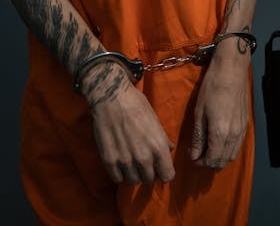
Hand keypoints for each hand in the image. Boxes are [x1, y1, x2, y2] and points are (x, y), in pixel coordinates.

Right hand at [82, 63, 175, 184]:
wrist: (112, 98)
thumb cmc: (137, 105)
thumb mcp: (156, 121)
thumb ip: (163, 139)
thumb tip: (170, 149)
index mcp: (159, 148)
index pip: (168, 176)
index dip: (164, 172)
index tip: (160, 167)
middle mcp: (143, 158)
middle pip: (150, 180)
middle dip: (149, 172)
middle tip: (144, 163)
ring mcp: (126, 161)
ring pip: (134, 181)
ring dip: (134, 174)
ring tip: (131, 163)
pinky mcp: (109, 160)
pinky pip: (117, 178)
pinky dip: (119, 173)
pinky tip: (120, 163)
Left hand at [189, 39, 250, 168]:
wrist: (231, 70)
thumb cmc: (212, 87)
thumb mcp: (199, 112)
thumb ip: (198, 137)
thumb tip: (194, 155)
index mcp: (220, 133)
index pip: (212, 160)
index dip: (200, 162)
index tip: (192, 157)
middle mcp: (234, 135)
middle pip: (223, 161)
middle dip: (210, 162)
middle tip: (199, 153)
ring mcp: (242, 130)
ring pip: (233, 155)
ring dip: (220, 156)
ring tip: (209, 147)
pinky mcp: (246, 124)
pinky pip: (238, 145)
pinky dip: (229, 148)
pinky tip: (220, 139)